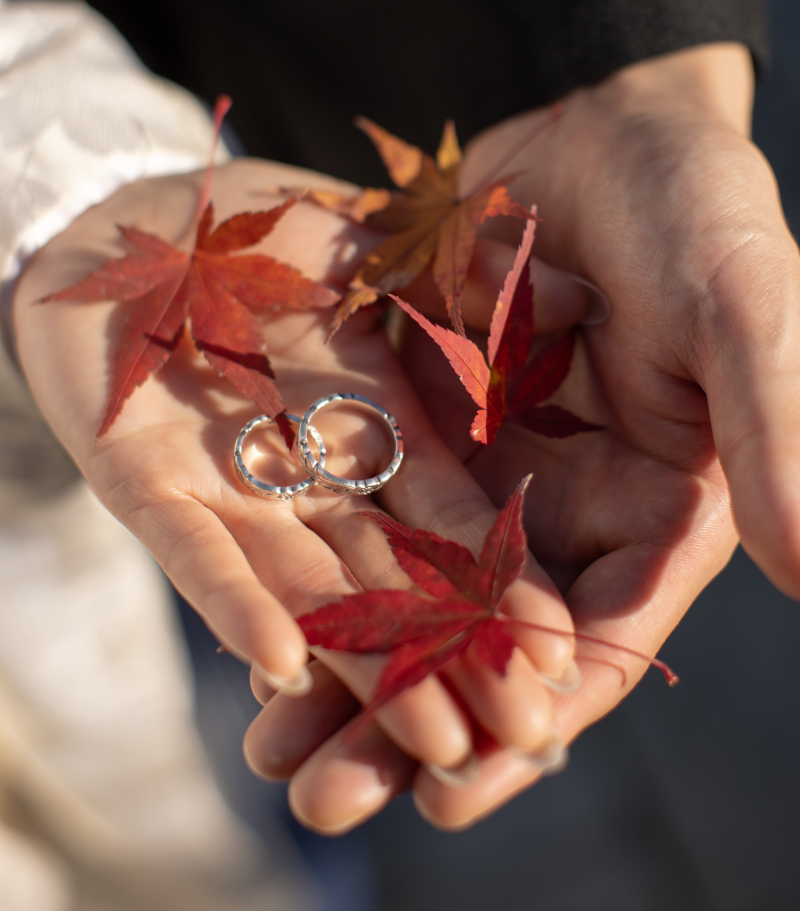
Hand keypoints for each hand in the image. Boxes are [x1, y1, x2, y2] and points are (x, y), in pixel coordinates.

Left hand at [12, 158, 585, 826]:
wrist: (135, 217)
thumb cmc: (266, 224)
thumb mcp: (379, 244)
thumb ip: (460, 281)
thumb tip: (579, 296)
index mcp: (385, 419)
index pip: (462, 521)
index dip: (509, 586)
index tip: (561, 653)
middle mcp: (323, 472)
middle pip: (395, 581)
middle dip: (447, 660)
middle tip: (499, 742)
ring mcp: (237, 484)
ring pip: (308, 588)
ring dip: (358, 662)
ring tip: (414, 738)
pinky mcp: (145, 483)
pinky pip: (197, 554)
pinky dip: (236, 603)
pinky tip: (278, 665)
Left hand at [246, 43, 777, 828]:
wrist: (604, 118)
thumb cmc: (700, 203)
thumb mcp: (744, 305)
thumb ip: (775, 427)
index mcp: (661, 505)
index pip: (599, 634)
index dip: (532, 712)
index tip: (460, 786)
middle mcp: (570, 502)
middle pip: (486, 636)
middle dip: (408, 722)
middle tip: (319, 805)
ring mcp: (489, 458)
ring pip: (410, 586)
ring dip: (343, 668)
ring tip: (268, 757)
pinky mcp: (421, 407)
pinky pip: (363, 498)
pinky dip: (313, 560)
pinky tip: (250, 621)